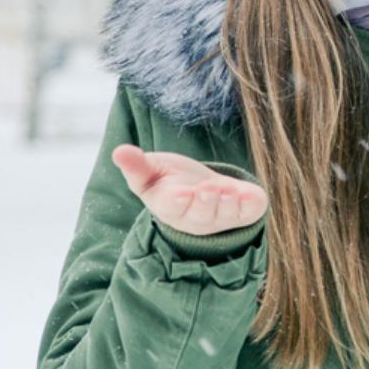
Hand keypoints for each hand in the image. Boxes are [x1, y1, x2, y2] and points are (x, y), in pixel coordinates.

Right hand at [111, 144, 268, 235]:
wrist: (205, 190)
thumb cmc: (173, 181)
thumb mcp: (152, 172)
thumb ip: (136, 165)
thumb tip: (118, 151)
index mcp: (171, 207)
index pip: (173, 207)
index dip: (178, 201)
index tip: (181, 193)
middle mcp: (197, 217)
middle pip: (201, 215)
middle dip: (205, 203)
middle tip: (207, 190)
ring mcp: (221, 218)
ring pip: (225, 214)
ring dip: (227, 203)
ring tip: (228, 190)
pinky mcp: (243, 212)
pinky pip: (249, 212)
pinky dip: (251, 204)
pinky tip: (250, 194)